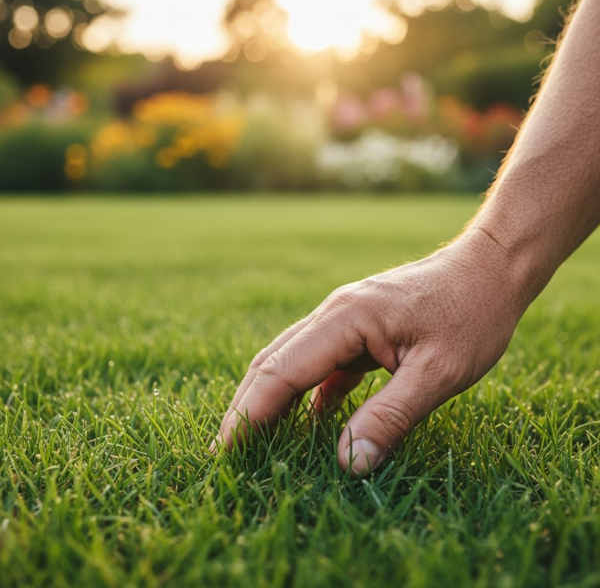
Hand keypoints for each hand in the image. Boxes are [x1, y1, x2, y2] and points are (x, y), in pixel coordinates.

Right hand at [215, 229, 524, 474]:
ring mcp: (345, 319)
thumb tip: (349, 463)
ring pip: (293, 361)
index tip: (223, 452)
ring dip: (272, 400)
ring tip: (255, 441)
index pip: (281, 371)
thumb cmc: (472, 315)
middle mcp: (334, 314)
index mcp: (346, 318)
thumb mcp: (439, 372)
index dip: (249, 414)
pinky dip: (306, 393)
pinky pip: (321, 363)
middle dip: (247, 407)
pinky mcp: (360, 329)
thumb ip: (391, 417)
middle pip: (274, 362)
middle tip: (225, 453)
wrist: (489, 269)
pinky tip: (310, 423)